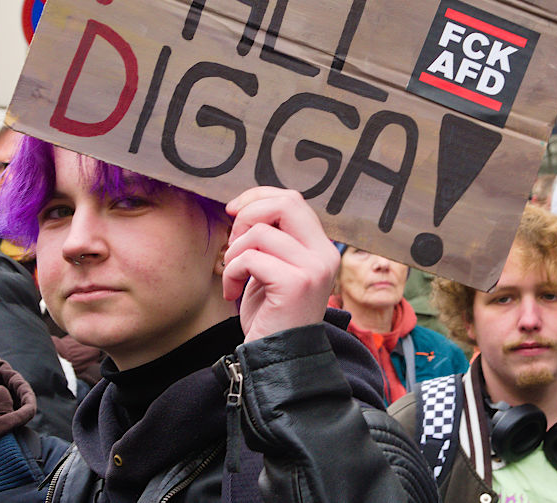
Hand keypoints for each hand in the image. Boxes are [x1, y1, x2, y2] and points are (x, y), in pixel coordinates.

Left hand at [222, 187, 340, 342]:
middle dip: (248, 215)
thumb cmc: (271, 314)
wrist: (278, 360)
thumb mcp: (275, 267)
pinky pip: (250, 258)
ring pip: (259, 232)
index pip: (292, 200)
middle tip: (234, 243)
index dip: (259, 197)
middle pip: (284, 203)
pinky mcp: (295, 284)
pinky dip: (231, 272)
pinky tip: (232, 292)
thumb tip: (243, 205)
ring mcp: (313, 269)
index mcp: (321, 247)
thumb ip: (271, 237)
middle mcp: (324, 254)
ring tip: (233, 276)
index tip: (233, 210)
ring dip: (234, 252)